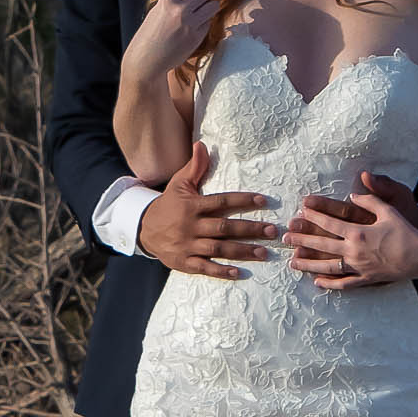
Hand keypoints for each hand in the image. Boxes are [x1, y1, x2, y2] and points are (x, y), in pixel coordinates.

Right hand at [125, 0, 221, 81]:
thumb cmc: (150, 35)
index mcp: (168, 0)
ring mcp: (190, 24)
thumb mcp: (158, 11)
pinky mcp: (196, 37)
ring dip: (213, 4)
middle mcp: (180, 10)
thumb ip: (173, 1)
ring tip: (214, 4)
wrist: (148, 57)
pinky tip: (202, 22)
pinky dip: (206, 22)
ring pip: (211, 7)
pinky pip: (207, 24)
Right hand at [137, 141, 275, 278]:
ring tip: (264, 251)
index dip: (242, 200)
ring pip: (219, 249)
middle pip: (224, 228)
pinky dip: (221, 271)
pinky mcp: (185, 262)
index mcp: (192, 205)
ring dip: (242, 251)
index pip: (221, 201)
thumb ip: (194, 167)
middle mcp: (192, 225)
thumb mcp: (179, 184)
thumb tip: (202, 144)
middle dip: (250, 229)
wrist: (144, 228)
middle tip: (273, 230)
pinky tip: (238, 272)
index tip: (263, 201)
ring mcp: (188, 245)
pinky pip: (205, 268)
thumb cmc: (168, 204)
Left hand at [284, 171, 417, 288]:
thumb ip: (368, 200)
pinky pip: (344, 284)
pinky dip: (330, 284)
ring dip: (309, 264)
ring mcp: (359, 268)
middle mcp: (355, 251)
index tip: (299, 212)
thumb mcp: (387, 210)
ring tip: (292, 262)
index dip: (314, 217)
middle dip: (302, 240)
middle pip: (322, 245)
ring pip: (328, 267)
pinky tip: (316, 282)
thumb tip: (352, 193)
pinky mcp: (366, 280)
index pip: (330, 223)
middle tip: (284, 238)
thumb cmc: (405, 231)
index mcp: (358, 232)